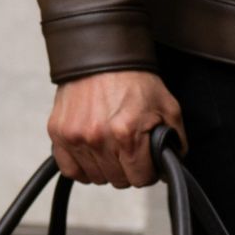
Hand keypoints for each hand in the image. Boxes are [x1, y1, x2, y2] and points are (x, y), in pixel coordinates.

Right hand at [47, 70, 186, 187]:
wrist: (101, 54)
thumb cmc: (134, 80)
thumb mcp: (167, 107)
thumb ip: (175, 140)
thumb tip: (169, 168)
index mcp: (127, 134)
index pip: (140, 178)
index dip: (147, 171)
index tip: (145, 160)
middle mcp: (98, 138)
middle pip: (119, 181)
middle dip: (127, 168)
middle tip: (128, 148)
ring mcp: (76, 137)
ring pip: (96, 178)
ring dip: (105, 167)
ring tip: (110, 145)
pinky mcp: (59, 134)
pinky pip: (71, 171)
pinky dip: (82, 168)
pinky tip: (92, 154)